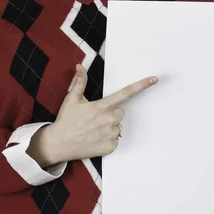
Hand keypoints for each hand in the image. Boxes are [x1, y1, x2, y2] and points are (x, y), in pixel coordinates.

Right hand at [39, 64, 157, 163]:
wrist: (59, 144)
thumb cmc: (66, 120)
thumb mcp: (71, 99)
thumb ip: (79, 82)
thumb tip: (79, 67)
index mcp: (101, 106)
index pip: (125, 93)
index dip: (141, 85)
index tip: (154, 79)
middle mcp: (108, 120)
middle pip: (120, 112)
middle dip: (111, 113)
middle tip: (95, 117)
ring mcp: (110, 134)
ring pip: (118, 126)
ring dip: (109, 127)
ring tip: (92, 129)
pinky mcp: (110, 147)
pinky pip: (115, 140)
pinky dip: (107, 139)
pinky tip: (94, 139)